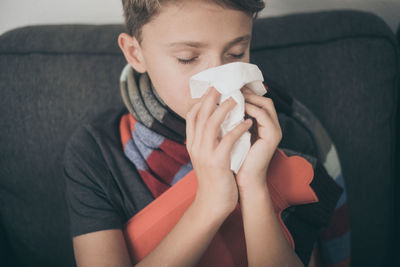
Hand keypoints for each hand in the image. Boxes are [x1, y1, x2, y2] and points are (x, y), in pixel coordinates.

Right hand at [185, 86, 252, 216]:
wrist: (212, 203)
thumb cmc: (213, 178)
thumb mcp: (205, 156)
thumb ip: (207, 140)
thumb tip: (216, 123)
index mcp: (192, 143)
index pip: (192, 116)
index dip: (202, 100)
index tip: (213, 89)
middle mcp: (195, 146)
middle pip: (200, 115)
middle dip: (211, 97)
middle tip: (224, 85)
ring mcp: (204, 154)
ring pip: (211, 124)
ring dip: (224, 109)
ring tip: (237, 99)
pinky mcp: (217, 162)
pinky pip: (227, 140)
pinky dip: (238, 129)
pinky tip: (247, 122)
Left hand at [236, 87, 281, 192]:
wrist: (243, 181)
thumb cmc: (234, 160)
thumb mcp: (230, 136)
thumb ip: (229, 121)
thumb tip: (214, 105)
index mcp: (261, 126)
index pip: (256, 101)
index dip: (243, 93)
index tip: (226, 88)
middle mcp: (271, 126)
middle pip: (263, 99)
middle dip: (246, 91)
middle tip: (229, 87)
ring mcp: (274, 130)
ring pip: (265, 104)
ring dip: (248, 97)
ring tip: (231, 94)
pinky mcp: (272, 136)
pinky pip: (262, 115)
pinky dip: (250, 109)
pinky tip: (235, 108)